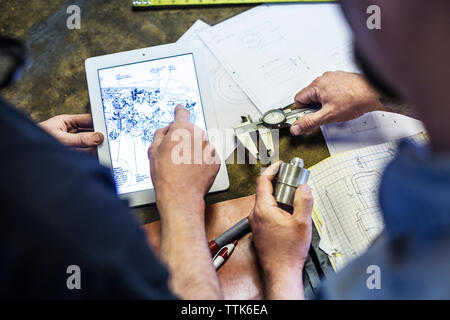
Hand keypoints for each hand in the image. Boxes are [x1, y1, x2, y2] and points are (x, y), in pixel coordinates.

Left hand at [39, 114, 103, 152]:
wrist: (24, 158)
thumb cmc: (38, 141)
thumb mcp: (61, 139)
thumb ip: (80, 139)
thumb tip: (97, 137)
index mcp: (64, 122)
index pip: (86, 119)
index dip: (97, 121)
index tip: (107, 125)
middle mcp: (68, 132)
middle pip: (88, 132)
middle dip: (98, 135)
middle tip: (109, 138)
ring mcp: (70, 144)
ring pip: (87, 144)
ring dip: (95, 146)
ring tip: (106, 148)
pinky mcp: (71, 155)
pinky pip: (84, 154)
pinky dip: (92, 155)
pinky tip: (99, 155)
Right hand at [149, 105, 222, 298]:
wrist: (180, 196)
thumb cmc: (165, 176)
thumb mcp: (153, 151)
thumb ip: (161, 134)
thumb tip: (167, 128)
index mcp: (182, 130)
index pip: (182, 113)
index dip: (179, 111)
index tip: (180, 110)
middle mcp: (199, 136)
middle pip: (191, 130)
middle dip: (184, 137)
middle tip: (174, 152)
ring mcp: (209, 148)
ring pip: (200, 143)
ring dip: (194, 149)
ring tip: (183, 165)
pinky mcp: (216, 161)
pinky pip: (208, 155)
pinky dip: (202, 160)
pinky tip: (192, 170)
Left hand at [249, 161, 312, 273]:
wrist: (281, 272)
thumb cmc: (287, 253)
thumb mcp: (302, 223)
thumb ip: (303, 201)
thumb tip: (303, 188)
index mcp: (263, 209)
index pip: (263, 181)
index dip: (272, 169)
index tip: (280, 165)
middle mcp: (256, 215)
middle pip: (265, 190)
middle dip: (280, 184)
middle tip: (293, 181)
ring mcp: (256, 223)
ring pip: (267, 202)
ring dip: (280, 197)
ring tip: (295, 199)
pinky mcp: (260, 230)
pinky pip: (267, 212)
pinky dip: (278, 208)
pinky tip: (290, 214)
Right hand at [290, 71, 383, 134]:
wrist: (375, 93)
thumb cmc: (355, 100)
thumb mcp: (328, 116)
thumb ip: (309, 122)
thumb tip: (295, 127)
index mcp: (317, 85)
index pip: (298, 99)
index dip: (303, 111)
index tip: (309, 117)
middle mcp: (323, 78)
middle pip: (309, 96)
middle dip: (315, 107)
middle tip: (326, 113)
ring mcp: (333, 77)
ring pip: (321, 93)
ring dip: (325, 102)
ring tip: (336, 107)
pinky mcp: (342, 78)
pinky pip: (331, 89)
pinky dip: (334, 97)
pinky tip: (343, 102)